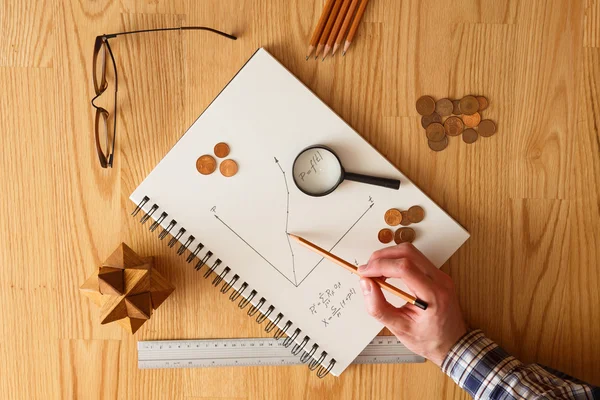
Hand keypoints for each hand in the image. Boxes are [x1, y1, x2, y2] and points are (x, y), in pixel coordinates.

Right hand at [358, 243, 466, 365]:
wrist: (453, 344)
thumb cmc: (429, 340)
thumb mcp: (399, 329)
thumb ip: (378, 307)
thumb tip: (365, 284)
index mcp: (434, 295)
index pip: (404, 268)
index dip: (380, 265)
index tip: (364, 272)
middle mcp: (440, 280)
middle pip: (408, 252)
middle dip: (382, 256)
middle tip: (368, 270)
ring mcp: (440, 275)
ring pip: (411, 252)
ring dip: (389, 257)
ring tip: (376, 272)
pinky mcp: (436, 274)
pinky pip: (415, 258)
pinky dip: (397, 261)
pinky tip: (388, 274)